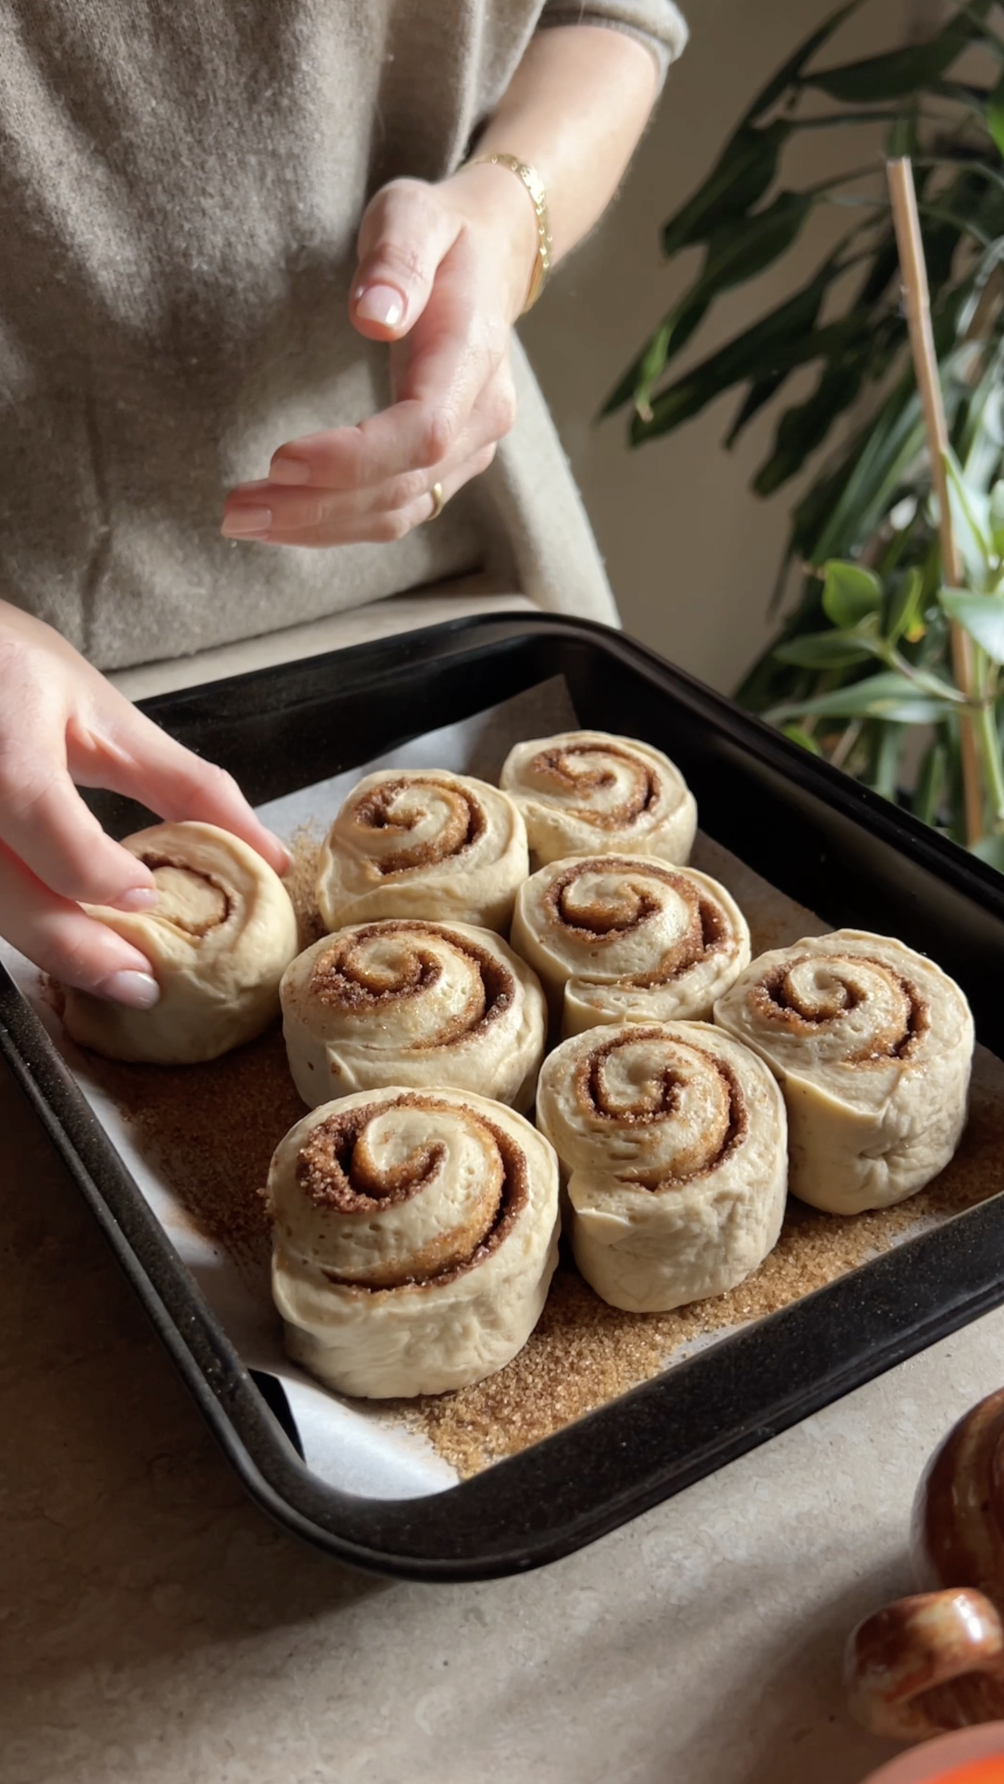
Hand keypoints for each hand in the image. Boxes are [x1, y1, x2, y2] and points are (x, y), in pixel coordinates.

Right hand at [0, 603, 289, 1005]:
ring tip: (116, 975)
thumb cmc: (17, 672)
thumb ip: (184, 784)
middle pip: (0, 882)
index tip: (143, 896)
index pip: (33, 804)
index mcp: (6, 723)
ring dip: (51, 947)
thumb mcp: (104, 712)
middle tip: (140, 984)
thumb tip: (266, 855)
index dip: (86, 862)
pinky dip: (30, 924)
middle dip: (72, 944)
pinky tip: (71, 946)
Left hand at [221, 164, 537, 545]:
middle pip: (401, 488)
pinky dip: (335, 523)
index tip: (280, 460)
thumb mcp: (416, 216)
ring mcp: (469, 450)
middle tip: (234, 511)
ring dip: (318, 526)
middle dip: (315, 506)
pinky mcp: (445, 467)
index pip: (421, 433)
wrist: (490, 260)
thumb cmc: (442, 235)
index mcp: (473, 359)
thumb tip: (373, 314)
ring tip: (244, 520)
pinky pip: (394, 511)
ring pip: (396, 513)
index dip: (352, 458)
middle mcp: (481, 417)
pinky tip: (282, 519)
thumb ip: (397, 261)